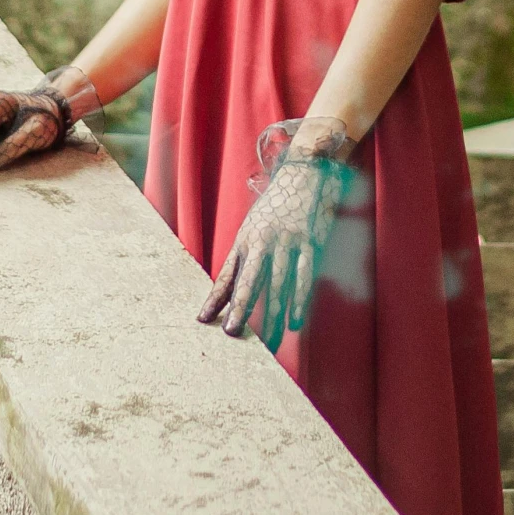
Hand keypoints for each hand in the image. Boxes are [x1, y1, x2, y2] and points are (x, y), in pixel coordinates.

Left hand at [197, 117, 351, 352]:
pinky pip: (304, 276)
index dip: (216, 298)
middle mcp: (263, 241)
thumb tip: (225, 292)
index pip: (227, 274)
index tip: (204, 320)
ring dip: (273, 315)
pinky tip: (296, 321)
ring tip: (270, 341)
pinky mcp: (310, 243)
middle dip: (241, 308)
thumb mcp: (252, 229)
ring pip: (278, 284)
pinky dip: (299, 300)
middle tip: (233, 334)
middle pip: (250, 281)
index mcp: (245, 239)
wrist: (304, 174)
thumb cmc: (275, 207)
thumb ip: (241, 261)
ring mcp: (287, 242)